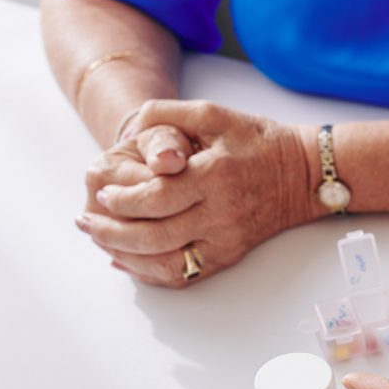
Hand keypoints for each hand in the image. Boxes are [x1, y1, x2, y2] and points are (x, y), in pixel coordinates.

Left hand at [77, 100, 314, 286]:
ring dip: (124, 256)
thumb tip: (129, 132)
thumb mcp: (213, 113)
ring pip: (165, 262)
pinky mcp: (228, 256)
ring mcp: (225, 240)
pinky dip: (150, 273)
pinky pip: (184, 275)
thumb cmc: (257, 141)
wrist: (303, 175)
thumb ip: (166, 115)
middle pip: (154, 235)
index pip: (156, 197)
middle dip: (111, 231)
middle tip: (86, 220)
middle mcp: (220, 213)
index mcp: (213, 175)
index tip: (101, 193)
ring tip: (99, 241)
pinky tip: (127, 262)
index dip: (121, 199)